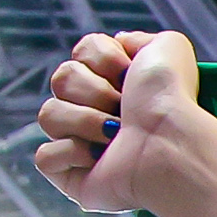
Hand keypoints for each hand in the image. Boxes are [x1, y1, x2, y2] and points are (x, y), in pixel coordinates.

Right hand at [33, 27, 216, 216]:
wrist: (170, 145)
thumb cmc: (172, 100)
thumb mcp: (167, 47)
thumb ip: (139, 40)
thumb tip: (118, 43)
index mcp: (118, 83)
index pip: (82, 53)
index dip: (102, 59)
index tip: (128, 74)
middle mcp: (99, 111)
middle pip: (61, 79)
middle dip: (94, 90)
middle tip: (123, 108)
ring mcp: (83, 144)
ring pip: (48, 115)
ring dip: (85, 120)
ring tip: (115, 135)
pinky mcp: (71, 176)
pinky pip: (45, 156)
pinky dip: (71, 154)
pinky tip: (99, 159)